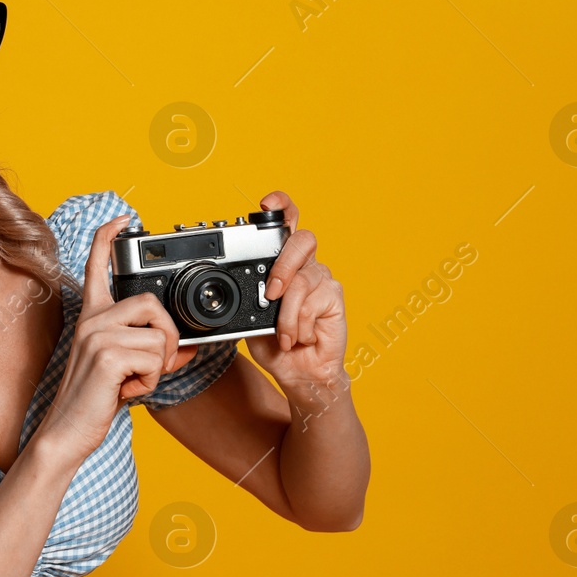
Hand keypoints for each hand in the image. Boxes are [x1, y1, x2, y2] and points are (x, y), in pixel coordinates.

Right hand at [37, 214, 197, 461]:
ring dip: (158, 368)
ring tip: (133, 382)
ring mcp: (97, 335)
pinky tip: (127, 390)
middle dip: (168, 337)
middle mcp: (92, 319)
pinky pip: (154, 359)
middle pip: (152, 304)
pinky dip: (151, 381)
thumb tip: (191, 347)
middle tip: (155, 365)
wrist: (68, 431)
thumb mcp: (128, 369)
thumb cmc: (95, 399)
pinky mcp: (106, 356)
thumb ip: (156, 352)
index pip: (98, 266)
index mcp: (92, 316)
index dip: (109, 238)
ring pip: (158, 337)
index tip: (123, 219)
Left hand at [243, 191, 347, 387]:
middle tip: (272, 292)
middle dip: (283, 265)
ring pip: (301, 280)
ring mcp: (322, 278)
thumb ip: (248, 297)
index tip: (266, 203)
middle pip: (302, 239)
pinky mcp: (335, 296)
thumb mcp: (250, 318)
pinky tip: (300, 336)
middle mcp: (304, 265)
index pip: (286, 222)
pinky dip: (299, 324)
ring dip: (286, 314)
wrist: (299, 372)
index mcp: (282, 262)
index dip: (280, 206)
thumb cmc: (275, 343)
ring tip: (284, 335)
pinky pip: (312, 301)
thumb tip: (241, 288)